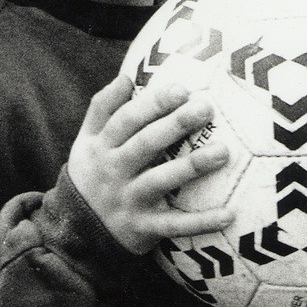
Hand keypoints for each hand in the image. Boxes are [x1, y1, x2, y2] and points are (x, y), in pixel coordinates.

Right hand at [66, 74, 234, 254]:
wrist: (77, 229)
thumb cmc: (92, 173)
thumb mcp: (86, 140)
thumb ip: (102, 108)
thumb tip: (126, 76)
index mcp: (101, 147)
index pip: (126, 120)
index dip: (153, 104)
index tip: (181, 89)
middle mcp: (113, 171)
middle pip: (145, 144)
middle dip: (175, 125)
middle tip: (205, 108)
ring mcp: (128, 200)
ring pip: (161, 181)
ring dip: (192, 167)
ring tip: (223, 152)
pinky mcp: (143, 228)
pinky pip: (174, 225)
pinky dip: (201, 223)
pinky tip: (228, 215)